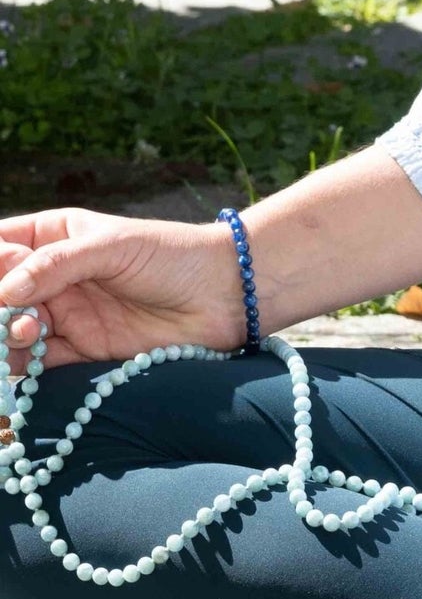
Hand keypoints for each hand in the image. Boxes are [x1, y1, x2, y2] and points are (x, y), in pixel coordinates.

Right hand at [0, 208, 245, 374]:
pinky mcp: (82, 351)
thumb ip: (57, 264)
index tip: (0, 270)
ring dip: (8, 331)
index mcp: (59, 236)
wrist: (223, 296)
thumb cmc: (172, 255)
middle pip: (2, 290)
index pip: (5, 244)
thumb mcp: (113, 245)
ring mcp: (68, 314)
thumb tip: (6, 289)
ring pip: (14, 328)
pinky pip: (38, 362)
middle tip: (8, 309)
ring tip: (28, 328)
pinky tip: (31, 352)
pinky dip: (25, 362)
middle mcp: (57, 276)